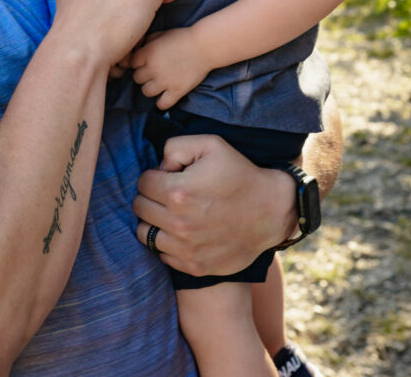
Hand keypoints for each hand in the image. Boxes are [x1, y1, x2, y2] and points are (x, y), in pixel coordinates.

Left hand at [131, 26, 208, 109]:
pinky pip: (162, 104)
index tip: (145, 62)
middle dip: (143, 75)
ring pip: (146, 92)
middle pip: (137, 78)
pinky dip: (161, 102)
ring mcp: (165, 81)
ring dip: (150, 88)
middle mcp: (153, 68)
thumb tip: (137, 49)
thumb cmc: (183, 37)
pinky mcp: (177, 91)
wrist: (205, 46)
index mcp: (148, 52)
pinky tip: (165, 96)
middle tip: (152, 72)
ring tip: (158, 84)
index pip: (131, 63)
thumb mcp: (161, 34)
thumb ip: (147, 41)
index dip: (138, 62)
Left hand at [133, 135, 295, 275]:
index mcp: (178, 192)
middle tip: (170, 193)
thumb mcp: (210, 144)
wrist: (271, 210)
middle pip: (140, 208)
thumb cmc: (240, 173)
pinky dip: (168, 243)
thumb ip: (175, 147)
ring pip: (145, 234)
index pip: (142, 183)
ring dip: (154, 221)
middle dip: (151, 197)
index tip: (170, 176)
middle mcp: (178, 224)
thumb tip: (158, 167)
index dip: (154, 176)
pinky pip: (162, 255)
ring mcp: (186, 249)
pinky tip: (184, 231)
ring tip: (172, 212)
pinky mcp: (194, 266)